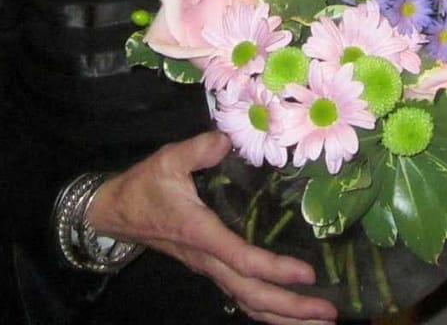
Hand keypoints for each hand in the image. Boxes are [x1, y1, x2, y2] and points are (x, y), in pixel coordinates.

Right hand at [86, 131, 337, 323]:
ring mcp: (210, 269)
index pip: (242, 259)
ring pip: (249, 303)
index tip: (307, 274)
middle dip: (292, 307)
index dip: (275, 269)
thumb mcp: (167, 159)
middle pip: (253, 295)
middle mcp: (208, 259)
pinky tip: (290, 312)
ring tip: (320, 321)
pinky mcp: (211, 268)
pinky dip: (268, 309)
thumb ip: (199, 149)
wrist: (117, 211)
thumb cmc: (145, 185)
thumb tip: (227, 139)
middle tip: (330, 312)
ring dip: (285, 316)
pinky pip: (243, 296)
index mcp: (201, 234)